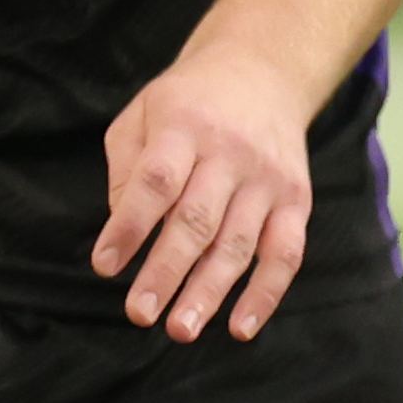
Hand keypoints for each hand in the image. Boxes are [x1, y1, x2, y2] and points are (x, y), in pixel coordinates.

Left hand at [94, 41, 320, 341]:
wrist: (264, 72)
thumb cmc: (186, 104)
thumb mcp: (140, 115)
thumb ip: (125, 169)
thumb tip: (121, 230)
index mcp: (184, 128)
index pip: (156, 182)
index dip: (131, 226)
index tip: (105, 266)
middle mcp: (230, 155)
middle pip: (198, 220)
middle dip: (167, 271)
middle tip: (140, 314)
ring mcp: (268, 179)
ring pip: (240, 243)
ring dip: (211, 291)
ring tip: (180, 330)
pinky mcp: (297, 199)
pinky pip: (286, 252)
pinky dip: (266, 293)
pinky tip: (240, 327)